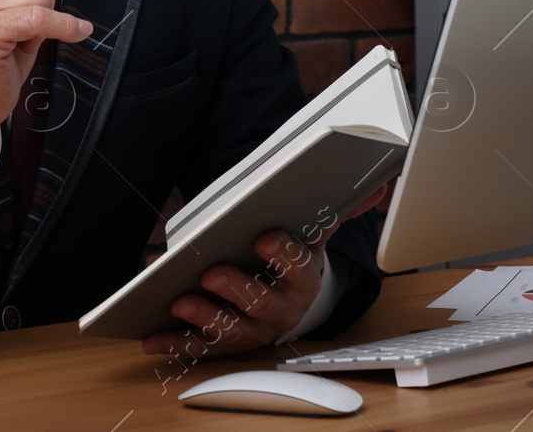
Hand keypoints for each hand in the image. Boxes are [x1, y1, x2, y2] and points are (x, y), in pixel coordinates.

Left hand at [141, 183, 387, 356]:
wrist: (284, 302)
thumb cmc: (290, 263)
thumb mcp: (313, 236)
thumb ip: (336, 211)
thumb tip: (379, 184)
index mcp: (302, 280)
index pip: (298, 267)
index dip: (282, 254)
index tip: (264, 237)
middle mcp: (279, 311)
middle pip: (261, 303)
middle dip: (236, 288)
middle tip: (212, 272)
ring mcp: (251, 331)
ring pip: (230, 329)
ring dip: (204, 317)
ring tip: (180, 300)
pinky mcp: (223, 344)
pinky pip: (200, 348)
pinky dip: (176, 342)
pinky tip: (153, 335)